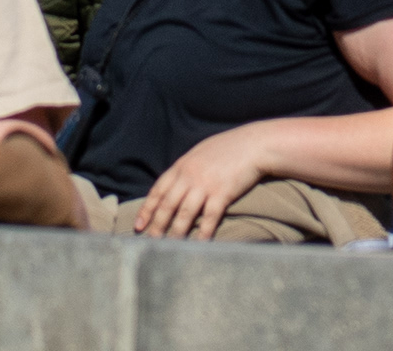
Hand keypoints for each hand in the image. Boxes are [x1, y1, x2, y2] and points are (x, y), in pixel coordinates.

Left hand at [131, 123, 271, 240]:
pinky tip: (199, 244)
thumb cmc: (228, 148)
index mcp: (182, 165)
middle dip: (157, 225)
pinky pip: (209, 217)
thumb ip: (186, 169)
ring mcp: (205, 184)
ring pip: (184, 213)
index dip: (147, 209)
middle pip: (167, 205)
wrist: (254, 144)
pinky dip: (203, 232)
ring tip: (169, 247)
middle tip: (150, 241)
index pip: (158, 190)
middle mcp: (190, 175)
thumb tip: (174, 185)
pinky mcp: (222, 193)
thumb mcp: (200, 153)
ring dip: (176, 232)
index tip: (139, 225)